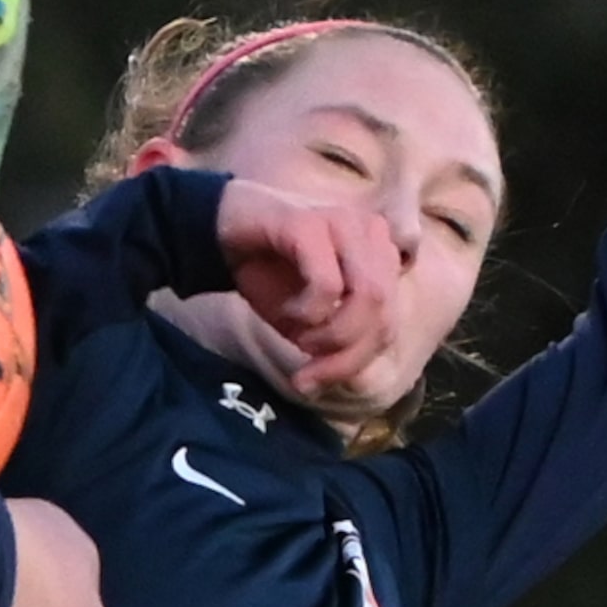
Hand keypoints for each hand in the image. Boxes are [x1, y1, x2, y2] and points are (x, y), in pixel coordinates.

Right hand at [215, 180, 395, 397]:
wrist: (218, 231)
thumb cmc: (267, 272)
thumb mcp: (305, 320)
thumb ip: (335, 342)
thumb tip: (347, 380)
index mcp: (381, 255)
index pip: (388, 322)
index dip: (356, 361)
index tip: (313, 383)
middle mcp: (372, 233)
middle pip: (384, 313)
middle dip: (345, 355)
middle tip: (306, 374)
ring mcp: (344, 223)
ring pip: (368, 296)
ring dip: (332, 334)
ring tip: (299, 338)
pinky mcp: (310, 224)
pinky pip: (328, 283)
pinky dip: (309, 311)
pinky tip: (287, 311)